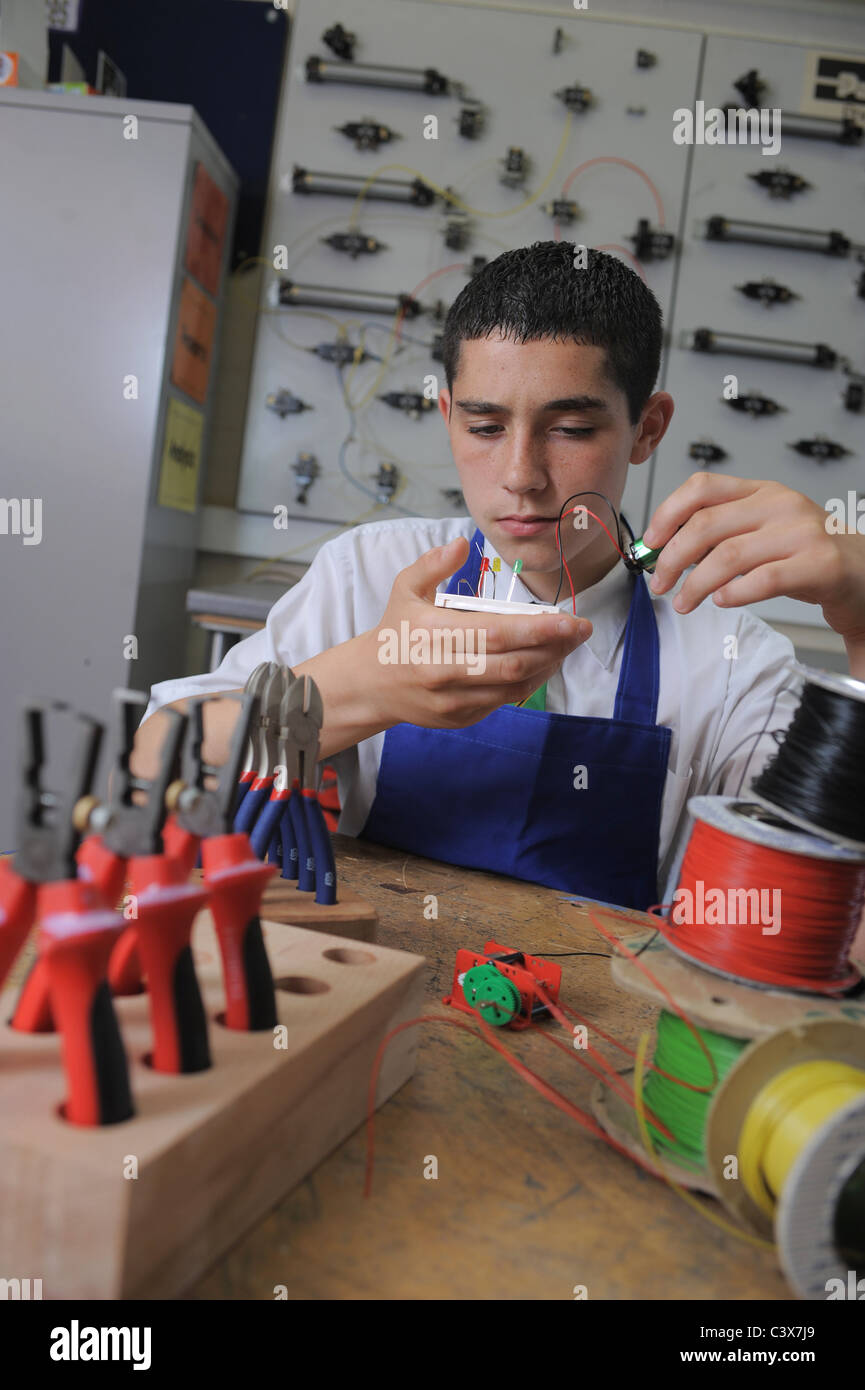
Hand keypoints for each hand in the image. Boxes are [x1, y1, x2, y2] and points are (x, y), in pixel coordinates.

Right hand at [365, 536, 590, 728]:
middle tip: (580, 631)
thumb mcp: (405, 589)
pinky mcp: (460, 718)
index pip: (498, 633)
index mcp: (433, 634)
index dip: (540, 629)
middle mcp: (444, 670)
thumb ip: (433, 564)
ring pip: (514, 686)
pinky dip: (529, 683)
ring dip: (547, 666)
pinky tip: (542, 664)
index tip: (571, 620)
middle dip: (555, 647)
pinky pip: (504, 702)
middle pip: (514, 663)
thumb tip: (461, 544)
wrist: (371, 684)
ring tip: (565, 646)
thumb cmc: (396, 631)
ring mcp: (453, 699)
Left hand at [643, 473, 864, 651]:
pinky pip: (764, 579)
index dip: (667, 513)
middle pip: (707, 524)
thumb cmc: (807, 558)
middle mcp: (780, 504)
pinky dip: (735, 593)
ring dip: (696, 584)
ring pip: (729, 555)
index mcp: (761, 491)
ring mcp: (802, 532)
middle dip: (672, 557)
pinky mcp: (819, 563)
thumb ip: (722, 536)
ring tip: (683, 603)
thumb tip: (666, 553)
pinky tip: (721, 602)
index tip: (650, 543)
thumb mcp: (762, 534)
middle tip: (659, 583)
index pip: (702, 487)